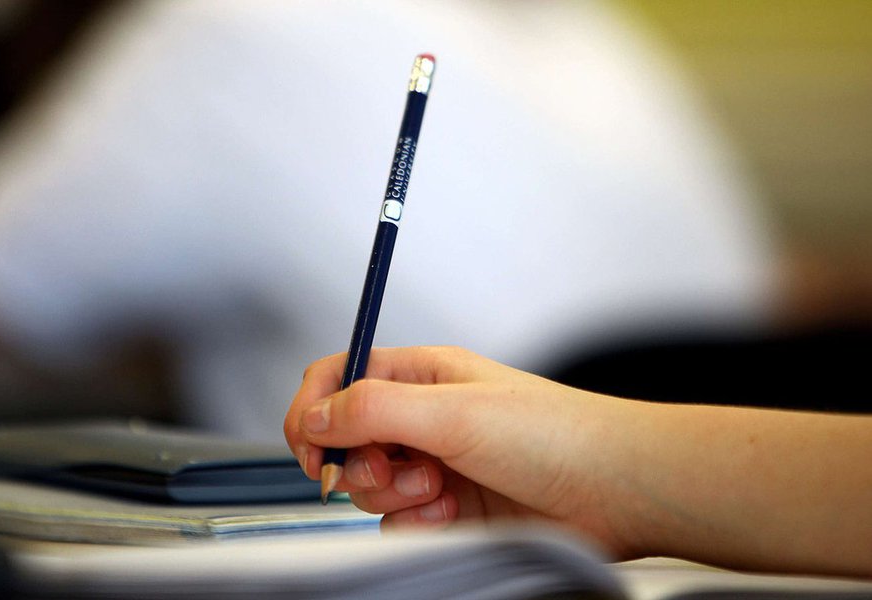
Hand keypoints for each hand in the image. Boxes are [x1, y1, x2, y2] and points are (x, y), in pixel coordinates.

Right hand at [284, 346, 641, 555]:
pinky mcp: (446, 508)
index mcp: (421, 374)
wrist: (613, 491)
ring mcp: (433, 463)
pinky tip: (453, 514)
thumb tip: (316, 416)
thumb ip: (374, 409)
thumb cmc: (556, 434)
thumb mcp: (453, 410)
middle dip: (358, 462)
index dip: (313, 409)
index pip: (339, 377)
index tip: (309, 446)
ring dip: (394, 494)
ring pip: (368, 485)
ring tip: (439, 490)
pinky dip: (416, 523)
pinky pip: (397, 520)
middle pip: (345, 438)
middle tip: (391, 468)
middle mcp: (422, 415)